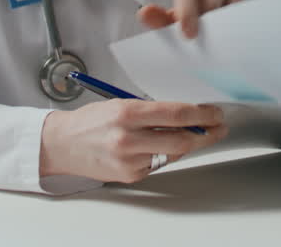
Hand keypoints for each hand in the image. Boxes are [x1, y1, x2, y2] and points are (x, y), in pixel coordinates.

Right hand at [39, 99, 225, 182]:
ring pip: (172, 154)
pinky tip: (157, 147)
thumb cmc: (92, 121)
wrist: (62, 144)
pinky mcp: (129, 175)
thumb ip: (153, 111)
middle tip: (218, 128)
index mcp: (127, 113)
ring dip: (186, 145)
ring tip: (192, 135)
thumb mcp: (121, 104)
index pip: (176, 114)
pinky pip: (158, 164)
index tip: (216, 114)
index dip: (202, 115)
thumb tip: (188, 116)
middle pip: (181, 140)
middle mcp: (128, 138)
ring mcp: (129, 160)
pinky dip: (163, 155)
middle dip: (206, 134)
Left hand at [137, 0, 248, 37]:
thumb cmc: (187, 29)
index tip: (188, 35)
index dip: (187, 10)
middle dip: (212, 5)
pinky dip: (241, 9)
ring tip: (223, 29)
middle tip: (209, 30)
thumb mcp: (171, 28)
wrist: (206, 38)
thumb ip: (159, 21)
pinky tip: (236, 27)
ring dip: (230, 7)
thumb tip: (144, 13)